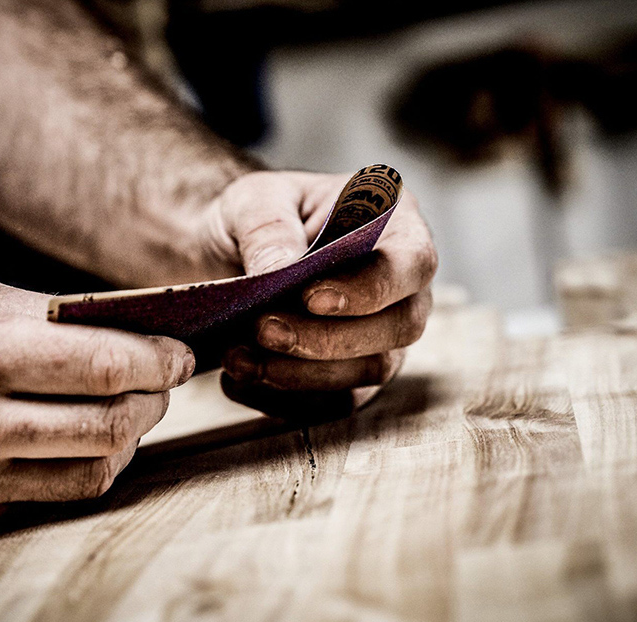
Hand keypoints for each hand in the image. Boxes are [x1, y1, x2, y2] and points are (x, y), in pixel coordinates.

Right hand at [0, 277, 193, 525]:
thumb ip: (56, 316)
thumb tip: (143, 329)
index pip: (99, 364)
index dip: (158, 361)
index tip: (182, 355)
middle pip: (108, 424)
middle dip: (154, 400)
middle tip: (163, 381)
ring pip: (94, 469)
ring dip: (130, 437)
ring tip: (129, 408)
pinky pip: (58, 497)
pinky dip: (90, 467)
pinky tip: (89, 441)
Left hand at [202, 171, 436, 419]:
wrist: (225, 253)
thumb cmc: (256, 217)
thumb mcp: (253, 200)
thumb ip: (268, 228)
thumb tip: (280, 270)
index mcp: (395, 226)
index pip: (410, 264)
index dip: (370, 288)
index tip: (311, 298)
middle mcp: (402, 288)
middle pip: (399, 328)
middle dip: (330, 338)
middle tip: (265, 330)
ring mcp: (382, 338)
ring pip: (369, 373)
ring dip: (302, 374)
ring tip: (239, 358)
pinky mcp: (351, 379)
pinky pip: (333, 405)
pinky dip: (283, 399)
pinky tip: (238, 379)